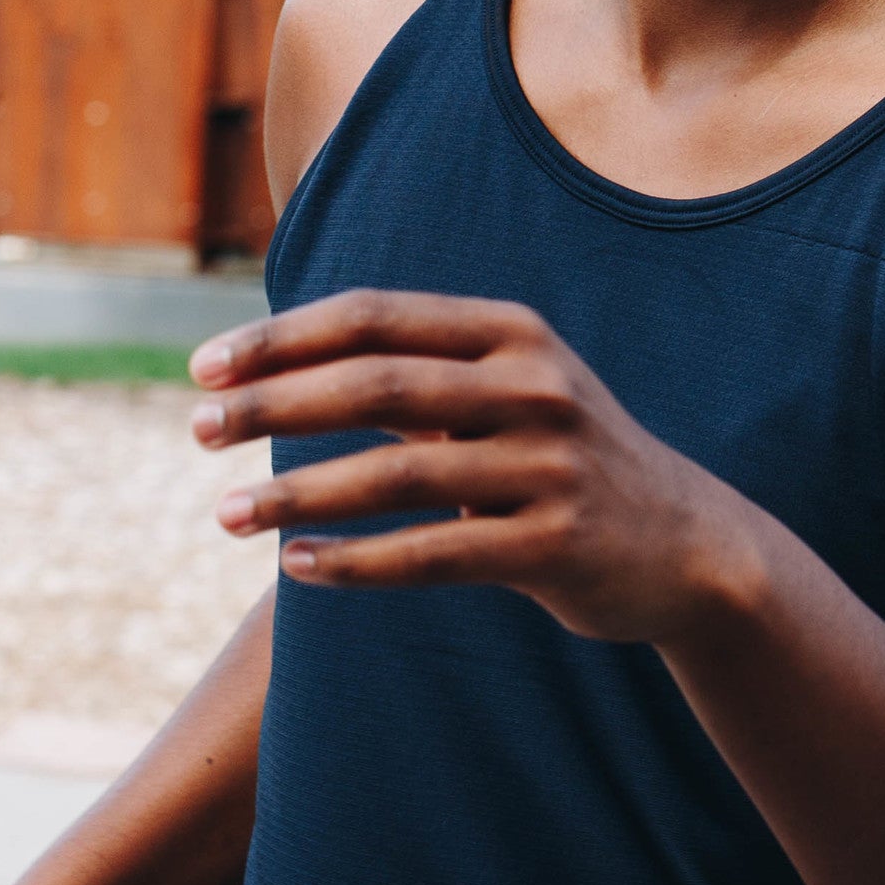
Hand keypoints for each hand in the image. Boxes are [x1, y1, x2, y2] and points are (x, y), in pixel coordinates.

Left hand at [191, 289, 768, 643]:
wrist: (689, 545)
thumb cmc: (564, 460)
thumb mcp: (508, 392)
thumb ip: (414, 374)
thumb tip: (277, 365)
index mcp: (513, 333)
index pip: (375, 317)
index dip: (283, 337)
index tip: (205, 366)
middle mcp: (535, 387)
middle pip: (375, 385)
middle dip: (272, 405)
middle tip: (194, 429)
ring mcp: (548, 467)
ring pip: (396, 475)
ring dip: (297, 494)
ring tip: (224, 515)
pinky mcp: (554, 546)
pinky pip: (433, 554)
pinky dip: (357, 562)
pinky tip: (297, 568)